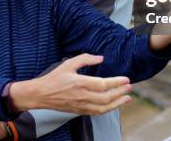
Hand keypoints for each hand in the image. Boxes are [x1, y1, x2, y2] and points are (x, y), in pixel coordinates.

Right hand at [9, 53, 131, 114]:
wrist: (41, 94)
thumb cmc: (54, 78)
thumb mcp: (68, 63)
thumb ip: (85, 59)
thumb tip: (101, 58)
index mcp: (80, 82)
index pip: (103, 84)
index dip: (116, 82)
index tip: (126, 79)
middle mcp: (82, 96)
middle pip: (106, 97)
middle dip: (120, 93)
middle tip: (130, 87)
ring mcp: (81, 105)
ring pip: (103, 108)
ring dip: (117, 103)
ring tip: (127, 99)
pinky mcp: (79, 111)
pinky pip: (97, 113)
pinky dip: (108, 109)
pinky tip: (114, 105)